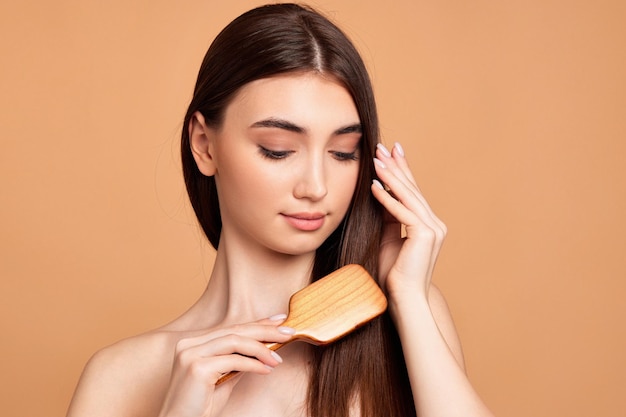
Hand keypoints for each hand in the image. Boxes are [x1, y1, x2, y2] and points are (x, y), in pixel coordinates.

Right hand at [158, 315, 293, 416]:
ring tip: (278, 358)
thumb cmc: (199, 407)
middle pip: (235, 330)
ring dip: (261, 348)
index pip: (231, 328)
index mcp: (193, 343)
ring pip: (235, 341)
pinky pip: (233, 361)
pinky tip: (267, 369)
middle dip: (265, 330)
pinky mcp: (197, 368)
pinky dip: (253, 364)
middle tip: (288, 331)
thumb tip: (262, 350)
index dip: (257, 322)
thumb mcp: (222, 379)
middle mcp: (189, 344)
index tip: (279, 320)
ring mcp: (191, 354)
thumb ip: (237, 362)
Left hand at [370, 142, 446, 301]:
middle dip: (395, 167)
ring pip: (408, 196)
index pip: (413, 193)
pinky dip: (386, 198)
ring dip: (389, 177)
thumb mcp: (389, 238)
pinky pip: (401, 212)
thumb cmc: (394, 274)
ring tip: (375, 160)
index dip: (401, 171)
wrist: (405, 298)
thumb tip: (379, 193)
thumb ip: (388, 217)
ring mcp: (433, 229)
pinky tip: (373, 186)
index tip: (390, 153)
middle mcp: (435, 224)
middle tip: (382, 147)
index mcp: (429, 225)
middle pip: (412, 189)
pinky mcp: (424, 234)